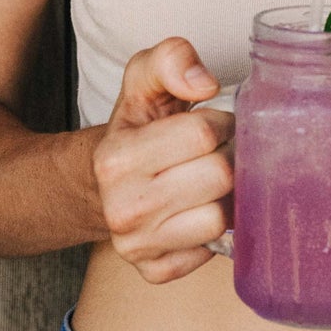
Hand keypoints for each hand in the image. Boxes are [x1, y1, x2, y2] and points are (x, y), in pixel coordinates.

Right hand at [93, 36, 234, 283]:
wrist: (103, 180)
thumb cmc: (136, 126)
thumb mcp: (144, 79)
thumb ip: (171, 59)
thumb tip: (205, 83)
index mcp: (117, 158)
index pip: (203, 133)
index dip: (218, 122)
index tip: (209, 124)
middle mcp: (123, 208)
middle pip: (219, 176)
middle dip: (226, 156)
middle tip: (214, 152)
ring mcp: (137, 246)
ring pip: (220, 218)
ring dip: (225, 196)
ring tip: (208, 181)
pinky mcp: (155, 272)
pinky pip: (212, 252)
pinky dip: (214, 231)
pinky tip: (198, 209)